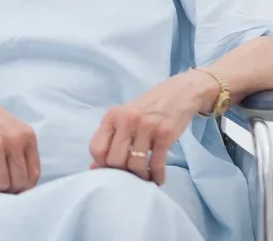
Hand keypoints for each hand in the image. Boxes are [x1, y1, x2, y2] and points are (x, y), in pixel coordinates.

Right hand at [0, 82, 39, 194]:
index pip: (33, 174)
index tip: (13, 189)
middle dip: (7, 190)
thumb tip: (22, 184)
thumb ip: (22, 150)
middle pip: (18, 183)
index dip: (24, 188)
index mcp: (27, 136)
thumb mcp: (13, 128)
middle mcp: (15, 141)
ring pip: (1, 185)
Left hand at [88, 71, 216, 183]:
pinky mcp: (165, 134)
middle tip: (129, 177)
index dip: (101, 165)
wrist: (177, 94)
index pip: (96, 148)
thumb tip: (94, 168)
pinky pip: (157, 164)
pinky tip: (157, 179)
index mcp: (112, 116)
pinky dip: (156, 176)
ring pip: (135, 165)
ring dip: (140, 177)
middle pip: (115, 160)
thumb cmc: (146, 109)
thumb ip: (110, 140)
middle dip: (121, 174)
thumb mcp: (124, 118)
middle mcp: (127, 120)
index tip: (110, 171)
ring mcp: (146, 127)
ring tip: (144, 178)